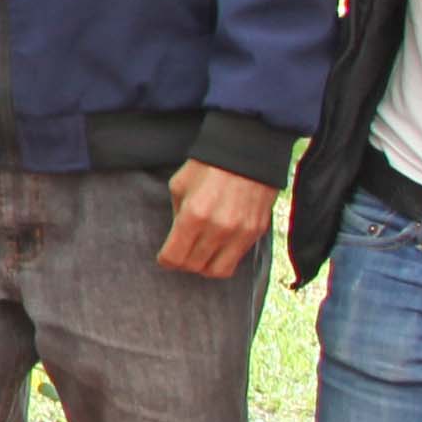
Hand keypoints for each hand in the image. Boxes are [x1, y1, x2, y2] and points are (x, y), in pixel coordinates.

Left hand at [159, 158, 275, 279]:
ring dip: (204, 266)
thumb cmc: (208, 165)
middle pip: (194, 266)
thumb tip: (178, 236)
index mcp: (194, 215)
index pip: (174, 257)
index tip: (164, 256)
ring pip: (217, 271)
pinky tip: (217, 247)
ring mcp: (240, 233)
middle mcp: (218, 228)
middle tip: (180, 254)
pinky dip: (224, 259)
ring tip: (199, 254)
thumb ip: (177, 214)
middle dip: (182, 263)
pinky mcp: (256, 232)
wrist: (248, 151)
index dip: (165, 260)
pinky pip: (237, 260)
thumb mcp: (180, 185)